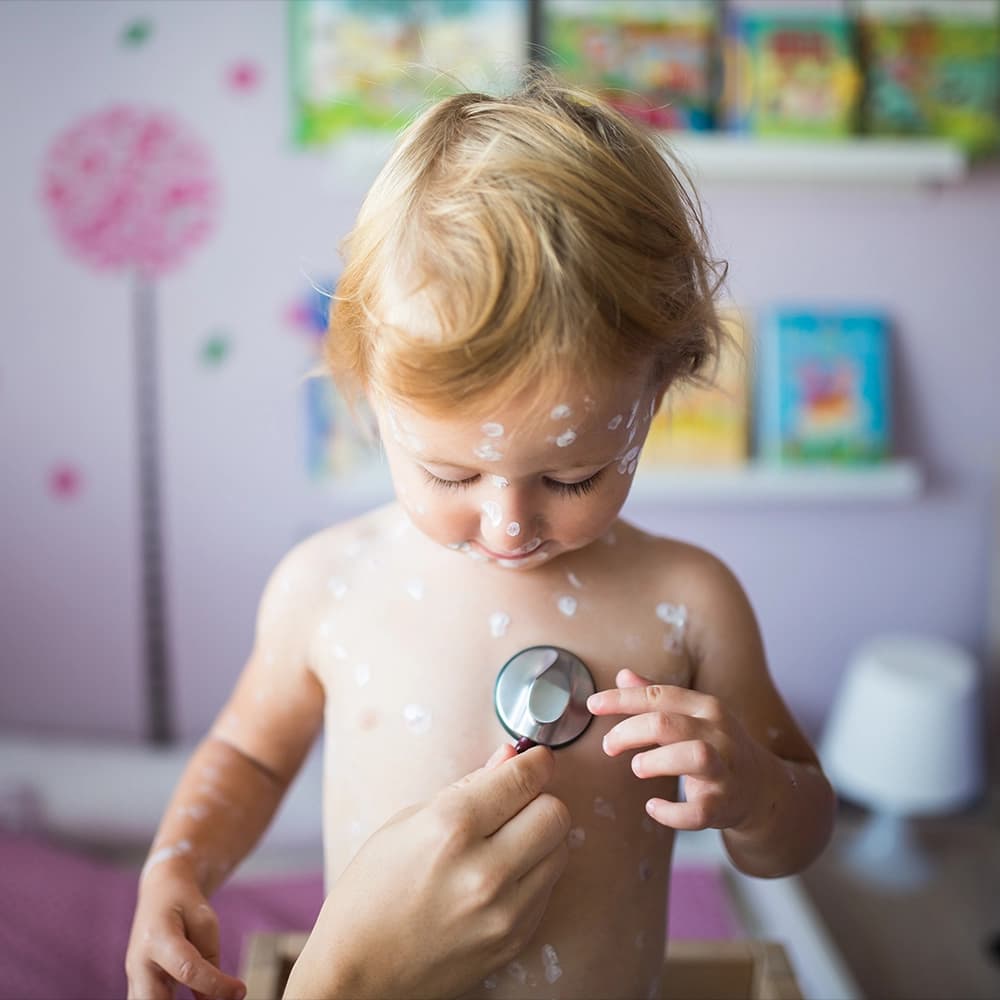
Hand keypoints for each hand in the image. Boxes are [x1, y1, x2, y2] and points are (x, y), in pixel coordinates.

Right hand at [125, 865, 245, 999]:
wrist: (160, 892)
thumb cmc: (185, 903)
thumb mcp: (205, 921)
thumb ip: (210, 958)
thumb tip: (217, 999)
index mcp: (158, 936)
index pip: (187, 969)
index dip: (215, 984)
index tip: (240, 991)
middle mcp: (139, 961)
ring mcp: (134, 976)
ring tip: (205, 998)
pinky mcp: (138, 985)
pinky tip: (197, 997)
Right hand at [284, 744, 569, 998]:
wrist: (357, 973)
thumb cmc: (371, 891)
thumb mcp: (406, 822)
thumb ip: (468, 786)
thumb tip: (510, 756)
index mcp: (451, 827)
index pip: (524, 778)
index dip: (536, 761)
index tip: (535, 759)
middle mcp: (485, 869)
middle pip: (555, 812)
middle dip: (540, 798)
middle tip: (516, 802)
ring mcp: (504, 911)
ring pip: (560, 849)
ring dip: (541, 837)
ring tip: (505, 841)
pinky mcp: (514, 939)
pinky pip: (547, 888)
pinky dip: (533, 873)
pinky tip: (500, 875)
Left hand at [587, 668, 767, 831]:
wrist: (764, 790)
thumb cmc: (718, 746)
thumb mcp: (693, 715)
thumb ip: (656, 696)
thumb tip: (622, 675)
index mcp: (706, 707)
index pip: (658, 695)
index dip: (621, 699)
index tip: (592, 705)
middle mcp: (718, 734)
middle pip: (666, 723)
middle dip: (629, 732)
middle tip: (609, 746)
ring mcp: (724, 770)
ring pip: (691, 757)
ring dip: (654, 762)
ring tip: (638, 768)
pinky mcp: (725, 805)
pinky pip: (697, 811)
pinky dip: (670, 812)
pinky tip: (653, 807)